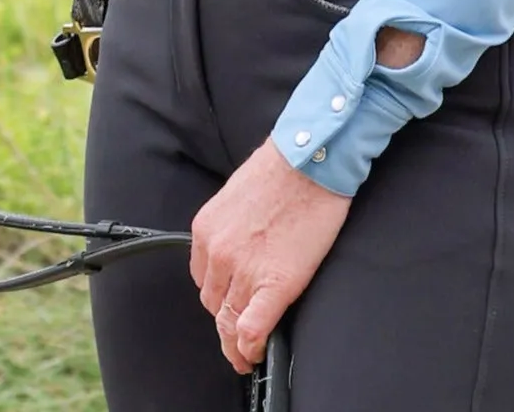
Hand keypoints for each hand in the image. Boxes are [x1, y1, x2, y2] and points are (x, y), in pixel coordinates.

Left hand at [189, 136, 349, 373]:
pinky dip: (251, 346)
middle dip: (226, 321)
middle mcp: (218, 253)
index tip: (229, 306)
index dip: (218, 296)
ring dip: (237, 341)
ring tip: (248, 351)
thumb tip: (237, 252)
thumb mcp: (234, 198)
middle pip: (214, 305)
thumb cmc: (280, 171)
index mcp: (206, 230)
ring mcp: (245, 270)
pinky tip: (257, 352)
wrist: (310, 160)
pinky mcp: (276, 283)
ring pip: (230, 322)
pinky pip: (253, 328)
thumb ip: (228, 230)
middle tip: (239, 336)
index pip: (203, 280)